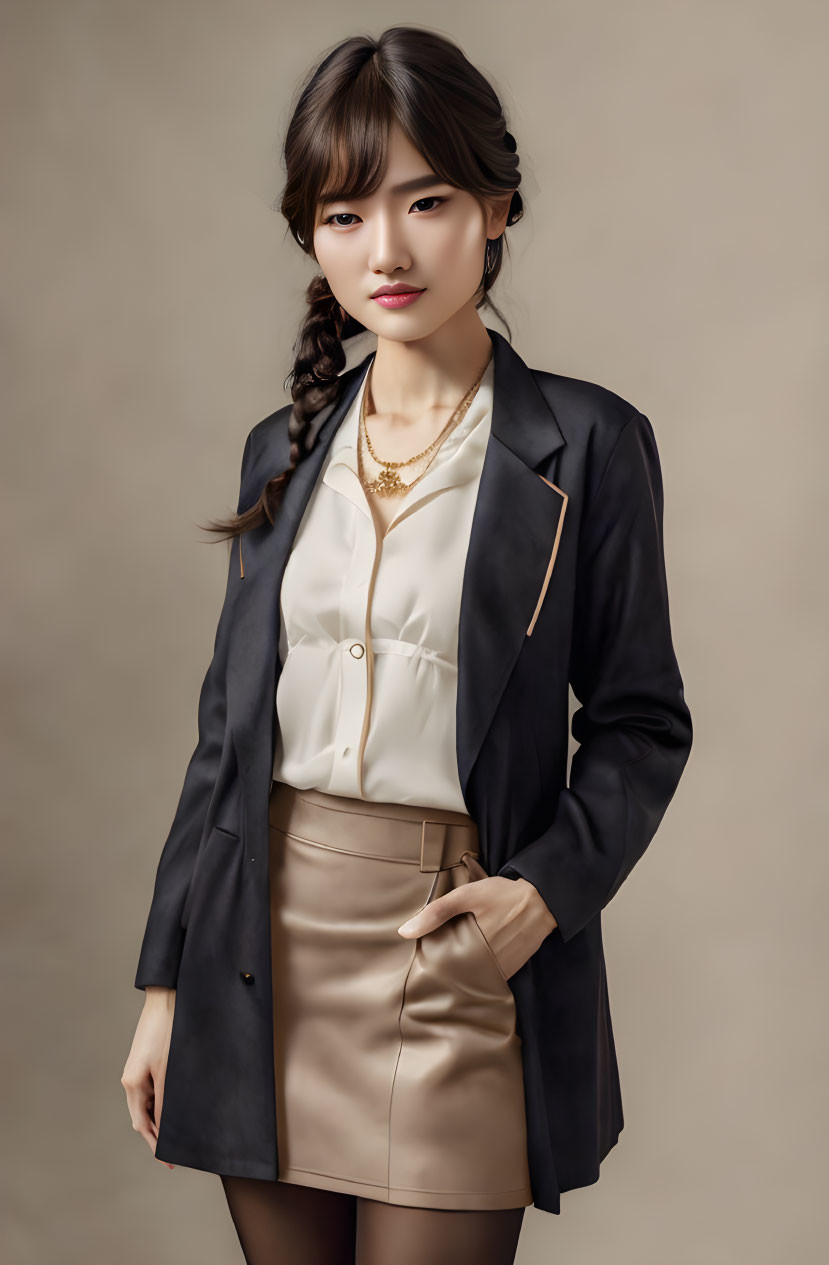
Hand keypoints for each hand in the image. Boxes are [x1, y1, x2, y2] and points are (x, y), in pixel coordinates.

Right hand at [121, 987, 176, 1167]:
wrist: (166, 1001)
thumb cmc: (167, 1033)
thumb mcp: (168, 1071)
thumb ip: (164, 1101)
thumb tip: (164, 1127)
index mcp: (132, 1084)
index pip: (142, 1124)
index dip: (155, 1144)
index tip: (168, 1161)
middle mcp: (130, 1080)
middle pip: (142, 1116)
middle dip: (157, 1134)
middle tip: (176, 1150)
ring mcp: (137, 1071)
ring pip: (147, 1103)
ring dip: (160, 1117)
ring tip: (180, 1130)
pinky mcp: (145, 1062)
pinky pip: (151, 1089)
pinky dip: (161, 1101)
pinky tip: (175, 1105)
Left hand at [397, 870, 557, 979]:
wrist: (542, 901)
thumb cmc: (503, 896)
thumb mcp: (467, 896)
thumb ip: (436, 913)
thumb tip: (404, 932)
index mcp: (475, 950)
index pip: (444, 970)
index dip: (431, 968)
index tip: (420, 966)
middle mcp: (489, 966)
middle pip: (458, 976)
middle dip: (446, 972)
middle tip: (432, 968)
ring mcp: (502, 971)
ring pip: (474, 978)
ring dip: (463, 973)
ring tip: (451, 963)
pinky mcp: (512, 970)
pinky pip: (489, 976)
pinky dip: (479, 971)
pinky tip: (472, 961)